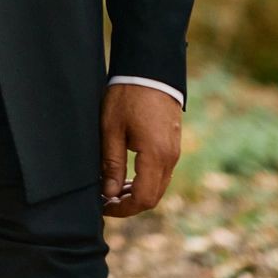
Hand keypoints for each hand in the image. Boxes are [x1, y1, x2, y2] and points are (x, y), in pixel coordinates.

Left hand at [100, 84, 181, 217]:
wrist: (150, 69)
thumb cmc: (128, 95)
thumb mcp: (112, 129)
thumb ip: (112, 163)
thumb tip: (110, 192)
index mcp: (156, 156)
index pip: (143, 198)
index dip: (123, 208)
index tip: (103, 205)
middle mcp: (170, 157)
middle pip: (154, 196)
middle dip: (130, 204)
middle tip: (105, 199)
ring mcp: (174, 151)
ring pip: (159, 185)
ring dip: (137, 192)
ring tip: (113, 188)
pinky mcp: (172, 143)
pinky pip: (162, 172)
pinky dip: (145, 180)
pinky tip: (127, 174)